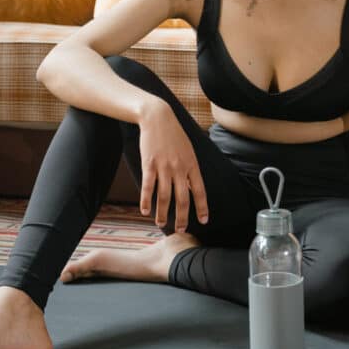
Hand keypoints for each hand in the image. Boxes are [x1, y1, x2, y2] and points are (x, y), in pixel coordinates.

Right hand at [137, 99, 208, 231]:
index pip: (199, 191)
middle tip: (180, 230)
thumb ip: (190, 168)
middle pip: (182, 199)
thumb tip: (193, 186)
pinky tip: (145, 211)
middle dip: (182, 217)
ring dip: (162, 213)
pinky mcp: (149, 164)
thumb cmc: (174, 135)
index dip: (202, 207)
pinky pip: (148, 187)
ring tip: (160, 223)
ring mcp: (164, 167)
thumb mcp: (188, 150)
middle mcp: (180, 168)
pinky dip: (146, 201)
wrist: (158, 118)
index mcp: (192, 165)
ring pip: (164, 197)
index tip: (204, 221)